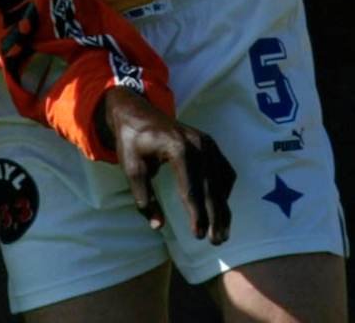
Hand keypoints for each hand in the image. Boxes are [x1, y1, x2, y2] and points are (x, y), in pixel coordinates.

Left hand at [99, 87, 233, 243]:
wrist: (137, 113)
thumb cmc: (132, 142)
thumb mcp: (131, 168)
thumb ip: (143, 197)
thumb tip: (157, 226)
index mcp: (177, 148)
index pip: (191, 189)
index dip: (196, 215)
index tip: (197, 237)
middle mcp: (197, 143)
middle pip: (211, 187)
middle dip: (215, 217)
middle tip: (216, 241)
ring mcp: (206, 142)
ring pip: (221, 181)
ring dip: (223, 208)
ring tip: (221, 232)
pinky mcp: (210, 143)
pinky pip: (224, 170)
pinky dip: (224, 190)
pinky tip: (220, 208)